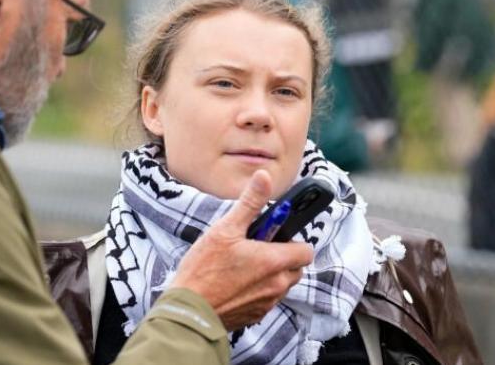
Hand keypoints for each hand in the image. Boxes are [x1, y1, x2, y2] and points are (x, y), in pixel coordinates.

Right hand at [170, 170, 313, 330]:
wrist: (188, 312)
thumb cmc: (203, 270)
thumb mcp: (225, 229)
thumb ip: (250, 203)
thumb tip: (264, 177)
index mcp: (275, 261)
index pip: (306, 250)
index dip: (292, 240)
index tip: (273, 234)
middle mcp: (277, 285)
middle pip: (295, 268)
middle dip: (282, 257)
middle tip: (255, 248)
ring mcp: (267, 303)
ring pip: (281, 284)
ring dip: (270, 274)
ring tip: (242, 265)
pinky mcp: (255, 316)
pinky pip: (266, 299)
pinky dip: (258, 290)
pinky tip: (234, 283)